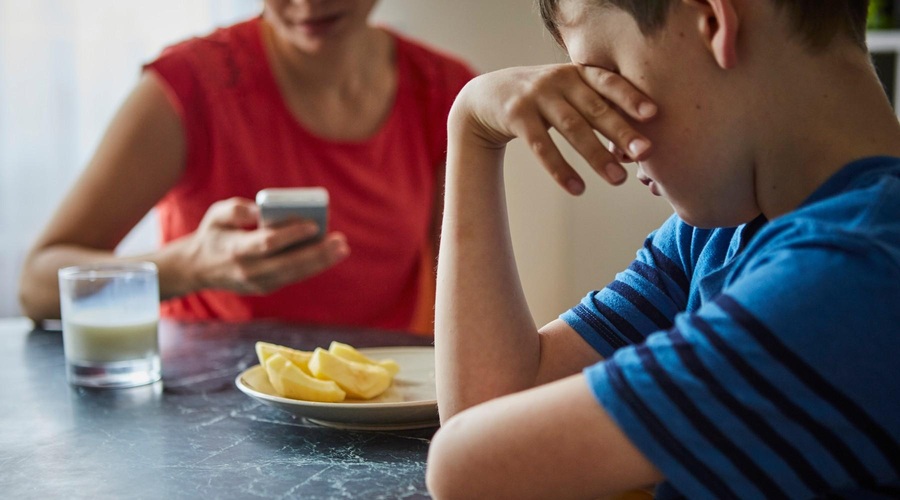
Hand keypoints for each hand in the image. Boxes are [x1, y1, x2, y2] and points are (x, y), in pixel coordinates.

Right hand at [169, 197, 349, 295]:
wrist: (199, 268)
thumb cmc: (214, 233)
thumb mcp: (217, 214)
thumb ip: (238, 209)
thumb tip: (262, 211)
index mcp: (236, 249)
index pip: (268, 244)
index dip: (291, 235)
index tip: (313, 225)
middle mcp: (249, 270)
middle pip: (289, 263)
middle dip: (318, 253)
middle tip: (340, 241)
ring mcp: (258, 283)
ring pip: (295, 274)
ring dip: (321, 262)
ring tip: (341, 249)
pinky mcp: (266, 288)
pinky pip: (293, 277)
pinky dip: (312, 267)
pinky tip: (329, 255)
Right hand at [451, 64, 656, 193]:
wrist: (485, 97)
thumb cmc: (539, 100)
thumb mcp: (565, 93)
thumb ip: (595, 108)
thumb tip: (634, 148)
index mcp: (576, 73)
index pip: (607, 82)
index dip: (630, 97)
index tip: (653, 114)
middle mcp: (558, 80)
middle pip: (595, 108)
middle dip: (622, 131)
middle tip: (645, 153)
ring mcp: (536, 96)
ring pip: (572, 128)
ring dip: (596, 155)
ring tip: (617, 180)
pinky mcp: (516, 116)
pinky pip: (541, 146)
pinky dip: (560, 169)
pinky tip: (577, 189)